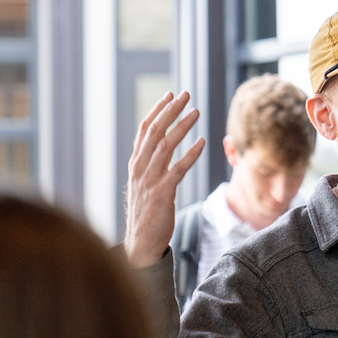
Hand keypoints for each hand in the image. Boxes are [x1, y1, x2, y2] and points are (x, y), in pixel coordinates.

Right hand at [124, 91, 206, 267]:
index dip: (158, 110)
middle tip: (186, 93)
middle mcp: (139, 169)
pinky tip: (202, 142)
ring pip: (165, 146)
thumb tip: (161, 146)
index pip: (145, 130)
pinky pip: (177, 170)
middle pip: (154, 132)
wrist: (140, 243)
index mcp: (135, 164)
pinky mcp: (162, 194)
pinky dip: (190, 154)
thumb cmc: (146, 214)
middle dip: (170, 110)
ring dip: (182, 126)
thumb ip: (150, 165)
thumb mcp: (144, 185)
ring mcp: (149, 181)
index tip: (170, 94)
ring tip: (197, 111)